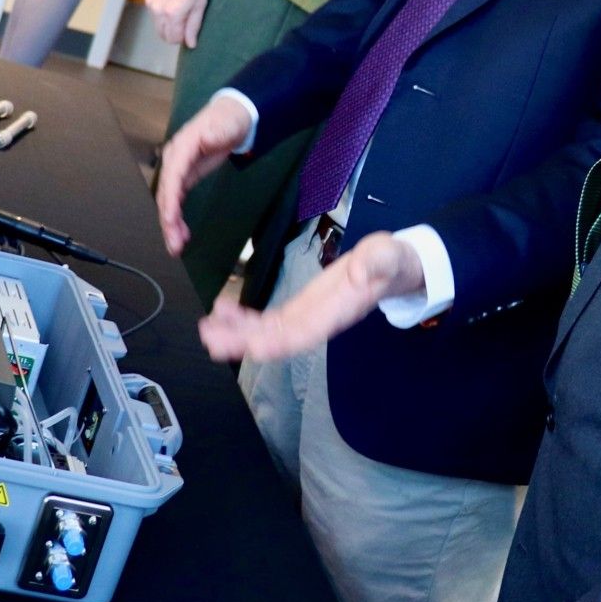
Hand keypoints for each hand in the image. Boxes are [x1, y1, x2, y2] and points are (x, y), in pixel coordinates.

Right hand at [144, 0, 208, 46]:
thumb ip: (193, 26)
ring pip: (157, 25)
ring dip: (166, 23)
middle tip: (184, 21)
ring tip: (177, 10)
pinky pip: (153, 13)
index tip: (188, 30)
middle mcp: (158, 11)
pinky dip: (161, 13)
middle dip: (173, 33)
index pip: (173, 39)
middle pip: (162, 34)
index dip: (182, 38)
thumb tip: (191, 44)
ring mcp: (150, 3)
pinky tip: (169, 2)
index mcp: (172, 14)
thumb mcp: (200, 4)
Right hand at [155, 94, 253, 254]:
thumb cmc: (228, 119)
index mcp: (182, 147)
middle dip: (168, 221)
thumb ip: (216, 134)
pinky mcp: (186, 175)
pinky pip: (176, 199)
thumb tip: (206, 139)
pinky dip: (177, 217)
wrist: (233, 115)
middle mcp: (175, 159)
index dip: (170, 200)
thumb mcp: (225, 125)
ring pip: (169, 200)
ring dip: (171, 224)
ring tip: (177, 246)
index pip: (172, 177)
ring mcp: (178, 168)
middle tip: (174, 245)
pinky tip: (181, 232)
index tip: (171, 221)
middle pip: (167, 193)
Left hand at [197, 232, 425, 362]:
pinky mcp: (298, 309)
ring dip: (236, 334)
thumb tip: (362, 270)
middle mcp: (316, 323)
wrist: (393, 268)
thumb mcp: (389, 256)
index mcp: (335, 314)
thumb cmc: (392, 263)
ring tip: (207, 328)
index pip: (301, 335)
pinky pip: (266, 321)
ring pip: (265, 334)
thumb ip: (377, 262)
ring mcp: (305, 318)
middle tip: (210, 338)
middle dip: (243, 342)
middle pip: (275, 341)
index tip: (250, 345)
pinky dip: (243, 319)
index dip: (275, 342)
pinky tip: (223, 311)